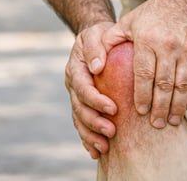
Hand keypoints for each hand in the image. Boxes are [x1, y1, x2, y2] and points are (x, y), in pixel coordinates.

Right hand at [65, 21, 118, 158]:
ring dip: (90, 135)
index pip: (83, 88)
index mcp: (75, 69)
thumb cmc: (100, 35)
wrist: (96, 39)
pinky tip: (96, 152)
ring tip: (105, 146)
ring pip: (79, 120)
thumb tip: (97, 67)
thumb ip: (95, 47)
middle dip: (94, 122)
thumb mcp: (97, 33)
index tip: (113, 109)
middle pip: (79, 108)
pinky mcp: (83, 104)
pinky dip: (87, 138)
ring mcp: (76, 96)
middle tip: (111, 131)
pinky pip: (82, 124)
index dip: (96, 100)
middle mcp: (73, 85)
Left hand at [105, 0, 186, 128]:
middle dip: (160, 108)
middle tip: (156, 125)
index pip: (143, 73)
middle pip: (164, 84)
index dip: (142, 95)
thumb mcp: (129, 21)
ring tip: (172, 121)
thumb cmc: (154, 13)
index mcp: (147, 38)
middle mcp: (168, 45)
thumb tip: (94, 64)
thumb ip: (110, 40)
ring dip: (178, 107)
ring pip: (183, 85)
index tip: (140, 111)